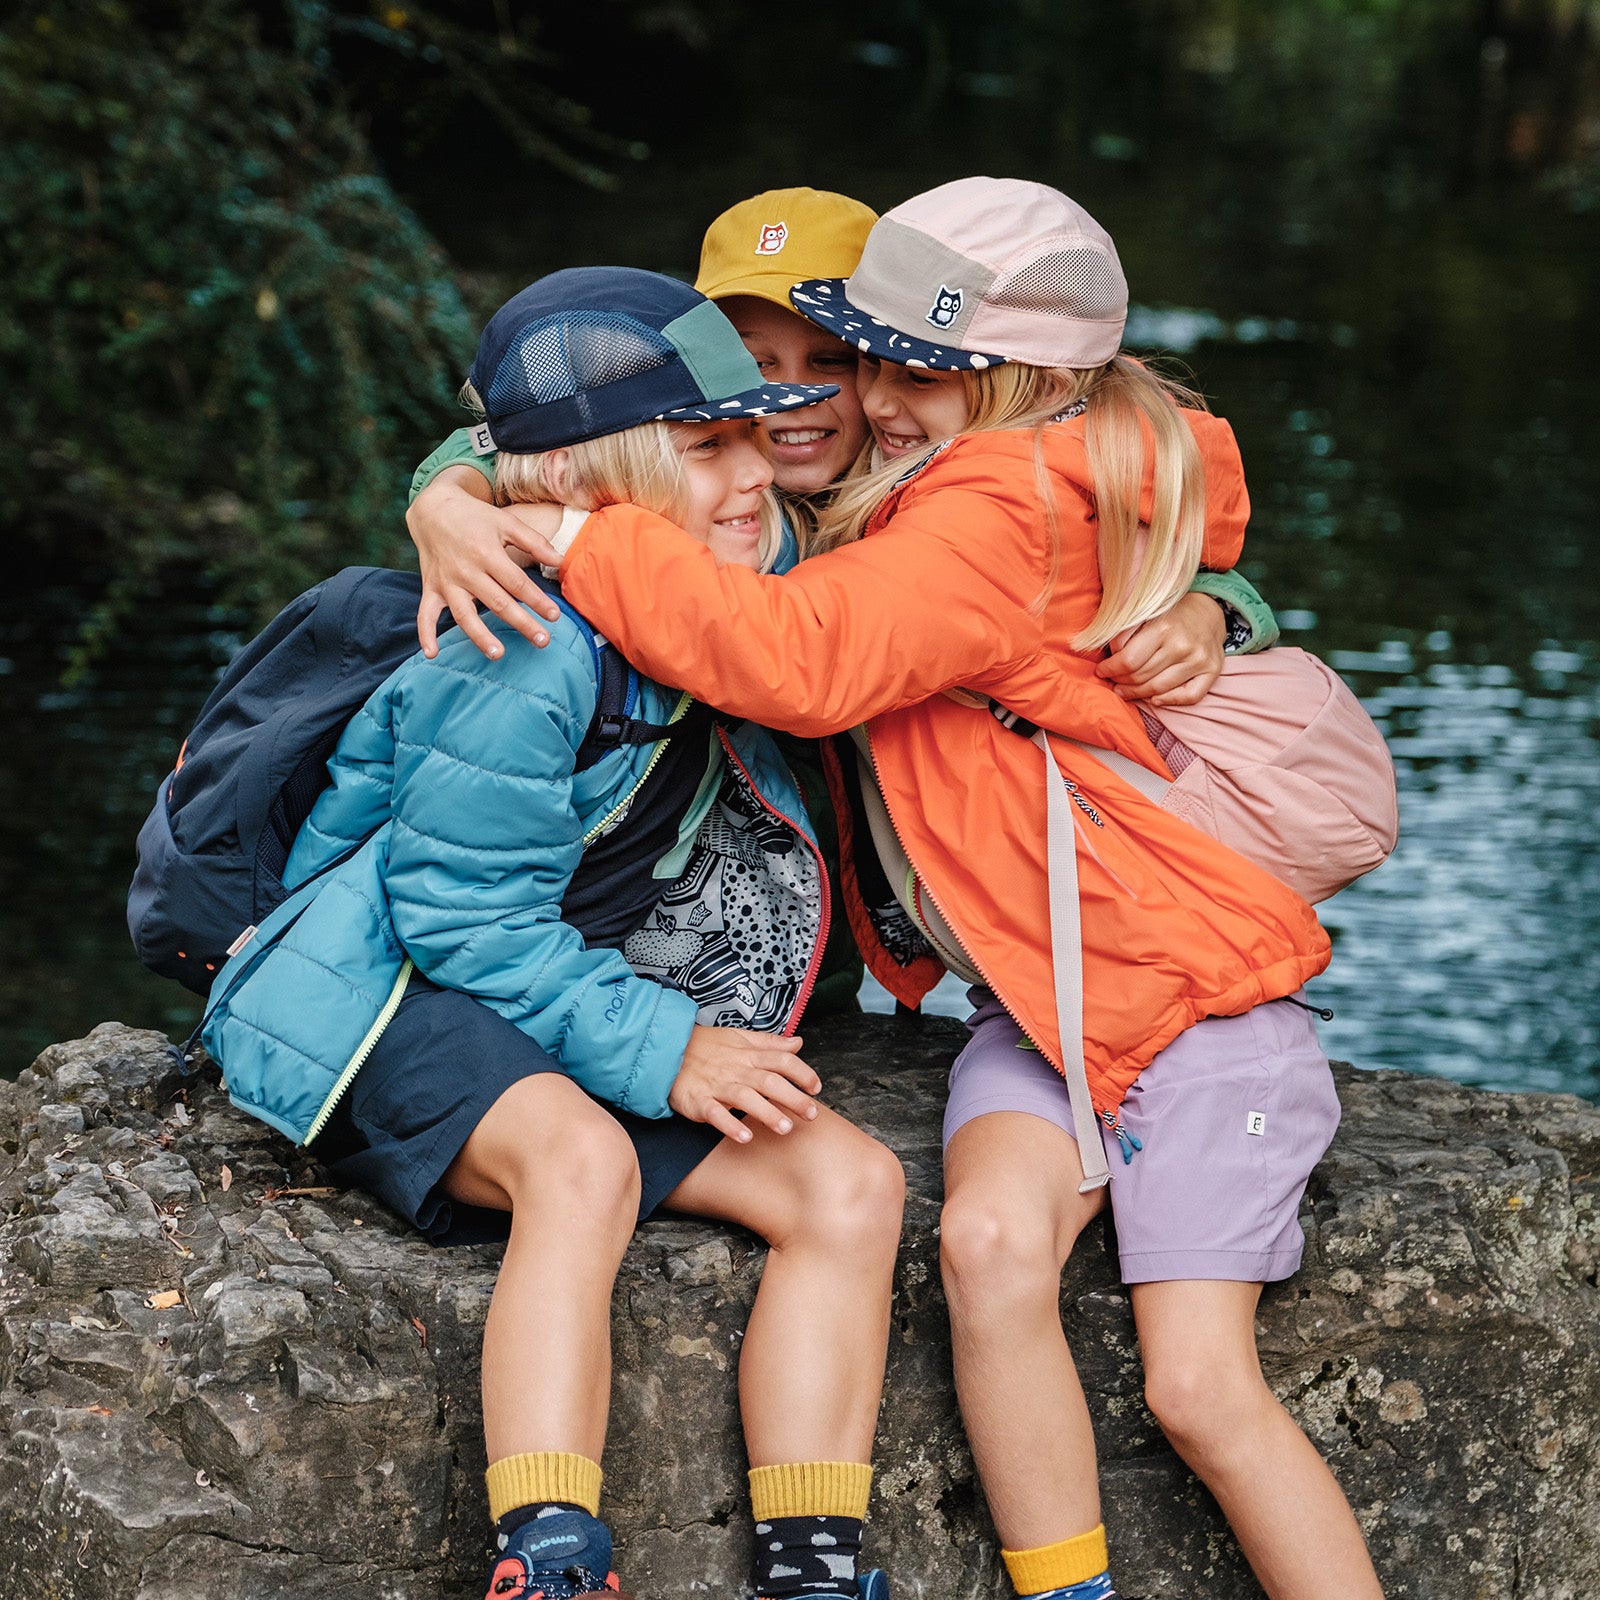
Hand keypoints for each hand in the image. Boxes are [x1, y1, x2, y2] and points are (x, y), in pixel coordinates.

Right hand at [406, 469, 564, 658]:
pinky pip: (425, 614)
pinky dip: (425, 634)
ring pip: (464, 615)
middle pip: (497, 603)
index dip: (537, 600)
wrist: (432, 508)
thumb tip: (560, 561)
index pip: (516, 583)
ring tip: (498, 654)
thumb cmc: (475, 516)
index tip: (554, 616)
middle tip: (543, 641)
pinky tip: (432, 654)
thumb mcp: (506, 522)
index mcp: (487, 553)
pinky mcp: (430, 588)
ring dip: (480, 636)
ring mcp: (447, 582)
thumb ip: (535, 542)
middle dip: (522, 623)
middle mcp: (466, 571)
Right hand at [668, 1026, 821, 1142]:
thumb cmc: (706, 1046)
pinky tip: (745, 1137)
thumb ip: (770, 1043)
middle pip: (769, 1081)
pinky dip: (729, 1125)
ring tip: (785, 1128)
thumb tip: (798, 1043)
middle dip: (793, 1098)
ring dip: (767, 1113)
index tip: (816, 1088)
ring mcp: (717, 1085)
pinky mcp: (698, 1101)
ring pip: (745, 1098)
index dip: (802, 1073)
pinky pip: (715, 1113)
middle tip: (811, 1114)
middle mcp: (736, 1069)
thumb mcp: (739, 1038)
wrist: (666, 1051)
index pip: (781, 1060)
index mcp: (748, 1054)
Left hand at [1096, 591, 1225, 706]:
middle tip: (1113, 682)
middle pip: (1141, 677)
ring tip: (1125, 691)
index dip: (1110, 669)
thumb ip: (1124, 632)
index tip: (1101, 671)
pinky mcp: (1213, 670)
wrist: (1208, 610)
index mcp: (1163, 627)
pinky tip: (1153, 698)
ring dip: (1137, 694)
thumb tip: (1110, 656)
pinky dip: (1168, 701)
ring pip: (1159, 690)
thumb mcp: (1145, 613)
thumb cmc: (1170, 614)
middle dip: (1121, 682)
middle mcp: (1182, 645)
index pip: (1128, 660)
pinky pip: (1189, 697)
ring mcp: (1199, 660)